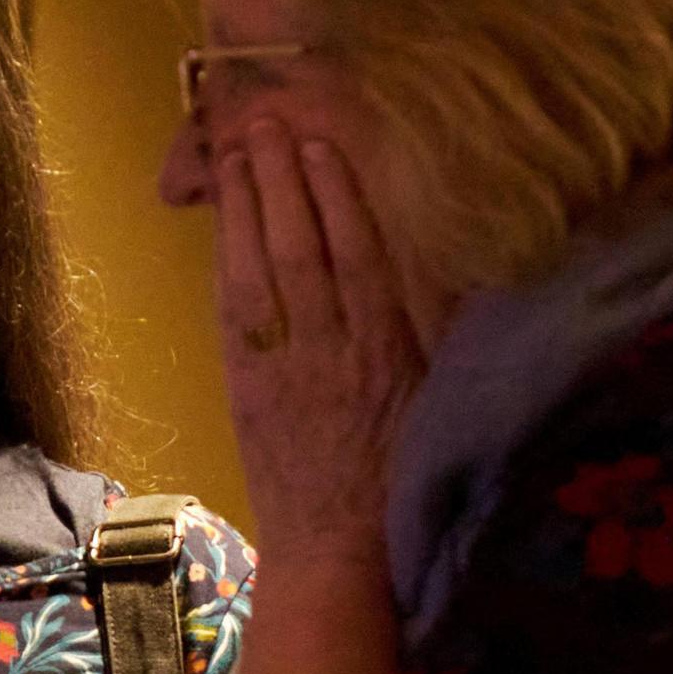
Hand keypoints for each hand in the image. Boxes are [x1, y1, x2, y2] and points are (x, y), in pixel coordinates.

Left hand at [211, 120, 434, 566]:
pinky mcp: (245, 387)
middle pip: (301, 249)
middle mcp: (329, 350)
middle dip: (279, 182)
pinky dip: (227, 263)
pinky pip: (233, 313)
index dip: (337, 196)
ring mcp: (280, 367)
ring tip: (236, 153)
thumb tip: (450, 261)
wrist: (342, 550)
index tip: (323, 146)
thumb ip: (437, 329)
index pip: (359, 255)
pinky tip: (222, 224)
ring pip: (260, 272)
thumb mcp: (439, 398)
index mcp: (385, 350)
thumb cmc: (403, 475)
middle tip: (265, 123)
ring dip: (244, 209)